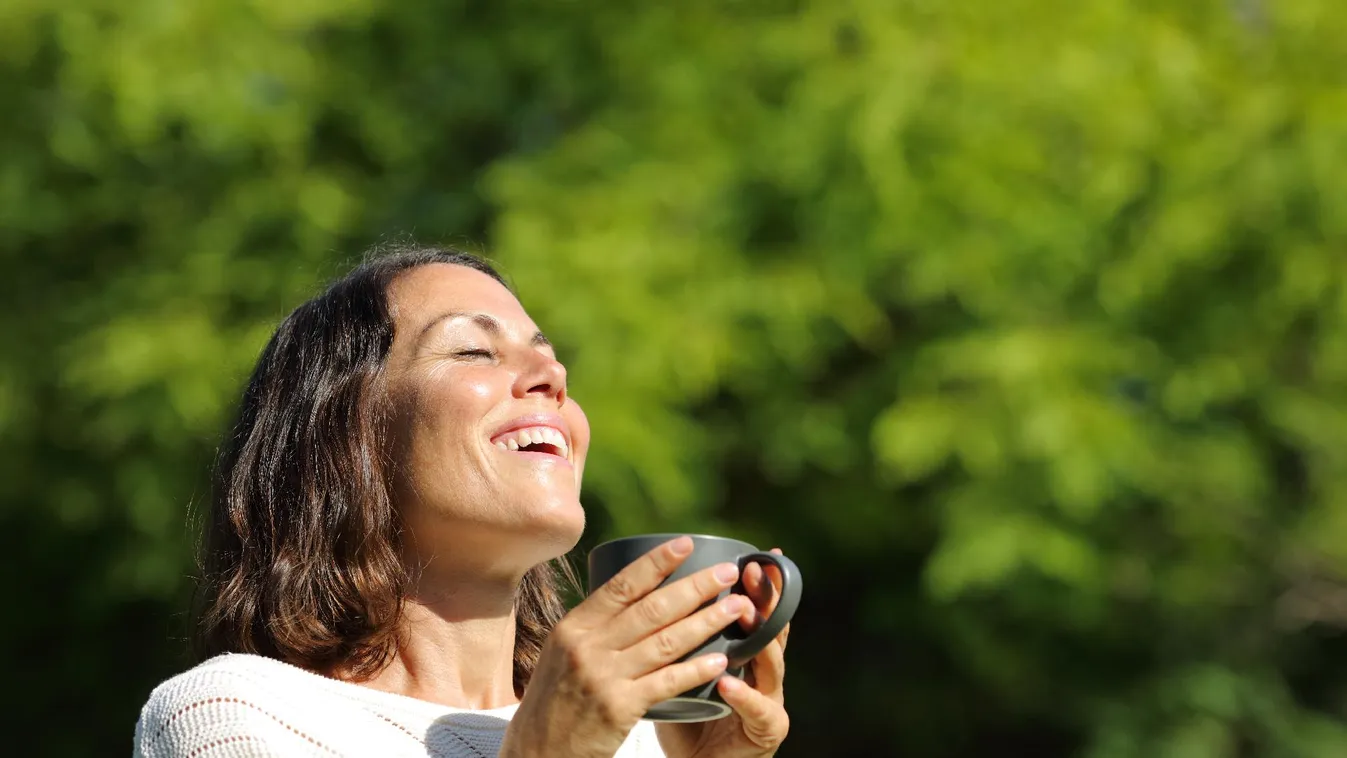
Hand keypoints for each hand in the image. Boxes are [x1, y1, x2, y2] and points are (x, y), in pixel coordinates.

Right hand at [500, 537, 752, 757]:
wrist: (536, 751)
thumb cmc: (554, 701)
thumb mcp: (561, 653)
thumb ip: (594, 627)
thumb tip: (634, 594)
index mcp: (574, 626)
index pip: (622, 585)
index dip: (657, 562)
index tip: (686, 544)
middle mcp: (588, 646)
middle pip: (652, 608)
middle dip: (695, 586)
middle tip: (728, 572)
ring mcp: (604, 676)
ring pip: (666, 641)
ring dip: (707, 622)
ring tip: (737, 608)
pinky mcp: (619, 707)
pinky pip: (667, 682)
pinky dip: (696, 669)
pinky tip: (721, 660)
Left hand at [655, 549, 790, 757]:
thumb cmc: (687, 719)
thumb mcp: (680, 671)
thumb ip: (674, 639)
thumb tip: (642, 594)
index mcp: (746, 654)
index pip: (758, 614)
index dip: (759, 585)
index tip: (756, 555)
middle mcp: (763, 674)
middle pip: (771, 629)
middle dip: (764, 597)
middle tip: (752, 571)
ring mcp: (769, 701)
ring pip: (772, 664)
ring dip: (759, 636)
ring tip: (745, 613)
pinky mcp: (766, 732)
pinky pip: (760, 711)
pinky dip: (744, 695)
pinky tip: (727, 680)